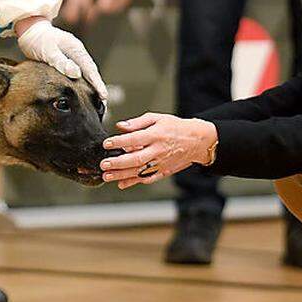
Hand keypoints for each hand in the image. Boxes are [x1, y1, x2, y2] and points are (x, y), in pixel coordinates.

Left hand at [16, 17, 107, 99]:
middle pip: (91, 73)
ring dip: (91, 87)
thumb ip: (61, 62)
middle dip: (98, 88)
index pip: (90, 69)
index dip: (97, 84)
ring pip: (85, 74)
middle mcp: (77, 53)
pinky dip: (82, 84)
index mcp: (76, 49)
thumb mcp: (48, 51)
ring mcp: (73, 57)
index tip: (103, 97)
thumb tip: (77, 74)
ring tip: (96, 103)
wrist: (30, 30)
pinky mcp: (66, 61)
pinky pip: (78, 74)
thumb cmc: (38, 39)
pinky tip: (82, 93)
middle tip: (103, 105)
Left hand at [100, 113, 217, 188]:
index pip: (134, 139)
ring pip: (139, 171)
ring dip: (122, 175)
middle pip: (135, 159)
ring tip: (107, 176)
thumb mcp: (157, 118)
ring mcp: (161, 163)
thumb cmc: (176, 128)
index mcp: (156, 135)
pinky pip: (147, 178)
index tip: (107, 144)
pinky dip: (134, 182)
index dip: (119, 142)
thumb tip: (120, 126)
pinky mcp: (163, 171)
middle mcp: (158, 150)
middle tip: (104, 164)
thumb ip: (137, 123)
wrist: (197, 140)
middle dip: (118, 163)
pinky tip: (122, 183)